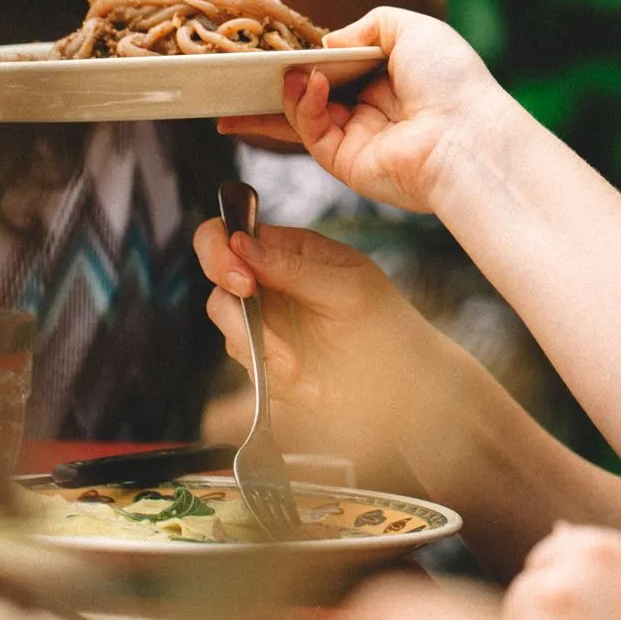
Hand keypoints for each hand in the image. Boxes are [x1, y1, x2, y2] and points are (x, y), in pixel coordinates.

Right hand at [197, 221, 445, 446]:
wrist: (403, 385)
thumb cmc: (385, 324)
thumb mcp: (346, 287)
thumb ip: (292, 266)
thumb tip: (240, 243)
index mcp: (290, 250)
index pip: (231, 233)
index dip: (219, 250)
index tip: (242, 279)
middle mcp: (270, 282)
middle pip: (218, 279)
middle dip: (232, 303)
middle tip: (258, 316)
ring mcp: (264, 321)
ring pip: (227, 324)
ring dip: (255, 344)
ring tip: (297, 366)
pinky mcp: (264, 359)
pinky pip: (245, 360)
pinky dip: (268, 370)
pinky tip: (302, 378)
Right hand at [218, 8, 516, 214]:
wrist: (468, 135)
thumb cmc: (451, 79)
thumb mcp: (413, 28)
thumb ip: (367, 26)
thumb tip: (327, 42)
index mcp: (387, 78)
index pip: (334, 66)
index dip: (305, 56)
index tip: (272, 45)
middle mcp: (369, 109)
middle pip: (308, 94)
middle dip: (273, 83)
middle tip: (238, 69)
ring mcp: (355, 138)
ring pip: (300, 115)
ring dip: (284, 92)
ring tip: (276, 72)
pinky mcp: (345, 163)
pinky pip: (311, 133)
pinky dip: (302, 106)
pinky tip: (308, 84)